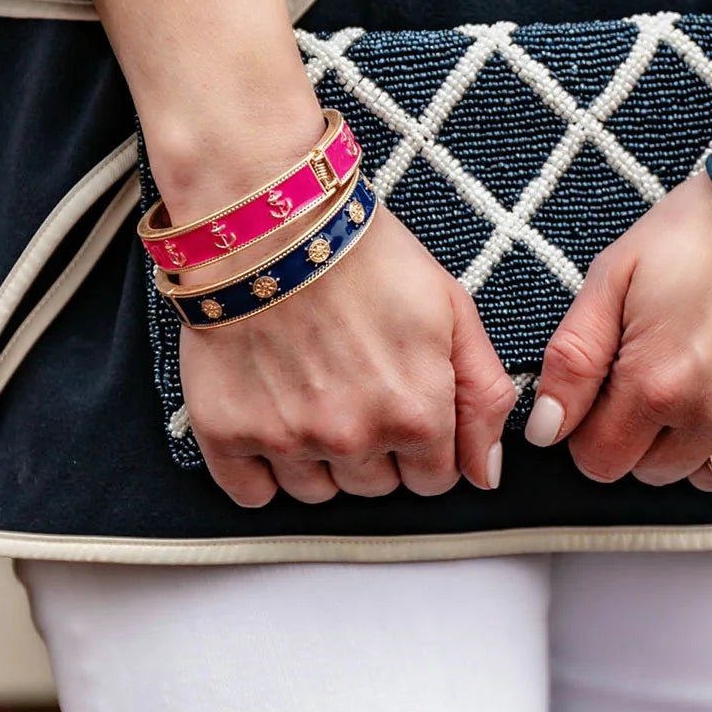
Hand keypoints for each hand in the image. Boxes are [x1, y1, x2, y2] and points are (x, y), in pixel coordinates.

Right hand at [179, 201, 517, 506]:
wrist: (271, 218)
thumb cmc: (364, 254)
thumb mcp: (453, 309)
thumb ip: (483, 396)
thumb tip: (485, 475)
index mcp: (416, 412)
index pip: (434, 479)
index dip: (423, 443)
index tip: (401, 402)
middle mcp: (354, 438)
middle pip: (375, 487)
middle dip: (373, 448)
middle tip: (353, 384)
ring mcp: (287, 438)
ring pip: (316, 493)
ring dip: (319, 459)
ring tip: (309, 393)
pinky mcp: (226, 431)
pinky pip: (251, 493)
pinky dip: (260, 469)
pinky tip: (269, 418)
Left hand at [524, 157, 711, 488]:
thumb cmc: (700, 227)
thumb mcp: (614, 274)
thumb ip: (573, 359)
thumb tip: (544, 431)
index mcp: (654, 384)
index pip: (600, 462)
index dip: (593, 433)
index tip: (608, 396)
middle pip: (653, 473)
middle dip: (643, 437)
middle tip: (660, 375)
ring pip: (711, 477)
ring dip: (697, 443)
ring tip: (707, 378)